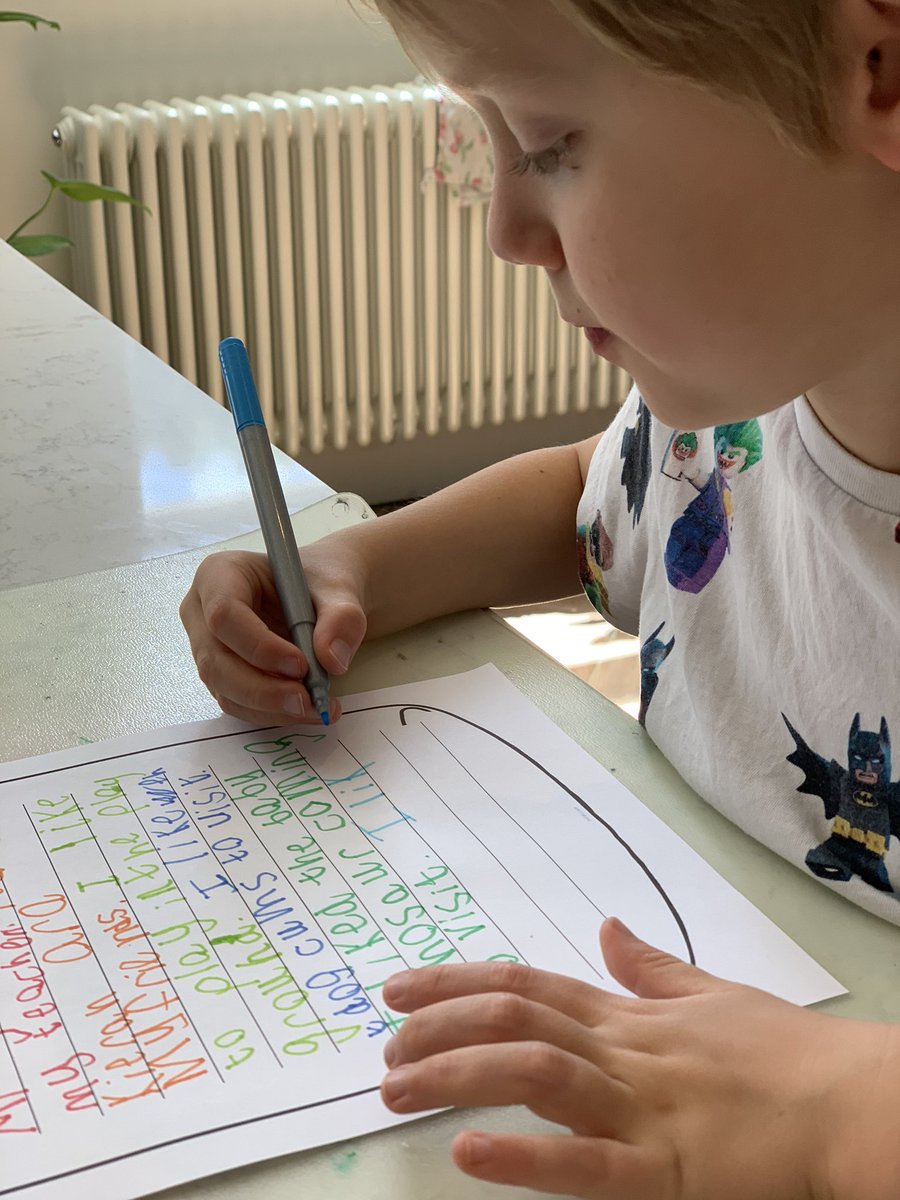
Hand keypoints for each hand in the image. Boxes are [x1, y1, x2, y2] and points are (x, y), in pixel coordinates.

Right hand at [179, 541, 367, 724]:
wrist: (322, 597)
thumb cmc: (320, 582)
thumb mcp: (340, 589)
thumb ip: (342, 618)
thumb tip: (332, 659)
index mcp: (220, 574)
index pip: (225, 614)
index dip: (259, 646)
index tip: (301, 664)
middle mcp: (203, 612)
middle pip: (216, 660)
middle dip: (262, 689)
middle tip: (307, 700)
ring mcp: (208, 647)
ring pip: (225, 689)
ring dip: (270, 707)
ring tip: (315, 707)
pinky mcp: (223, 675)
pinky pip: (238, 703)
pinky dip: (273, 713)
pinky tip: (306, 709)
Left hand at [380, 919, 899, 1198]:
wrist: (853, 1102)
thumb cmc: (785, 1054)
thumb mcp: (712, 993)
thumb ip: (651, 967)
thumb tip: (607, 926)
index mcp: (628, 1015)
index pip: (524, 984)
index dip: (454, 983)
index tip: (397, 991)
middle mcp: (622, 1052)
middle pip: (512, 1020)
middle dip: (437, 1029)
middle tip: (383, 1050)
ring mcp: (641, 1109)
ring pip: (534, 1073)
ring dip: (456, 1075)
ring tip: (398, 1089)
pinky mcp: (667, 1172)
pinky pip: (587, 1162)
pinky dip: (525, 1155)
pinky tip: (469, 1154)